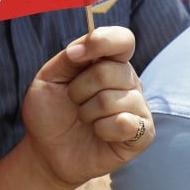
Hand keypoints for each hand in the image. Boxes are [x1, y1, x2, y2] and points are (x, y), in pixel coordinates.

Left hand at [23, 26, 152, 187]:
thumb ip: (69, 58)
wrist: (46, 149)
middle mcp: (128, 81)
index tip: (73, 56)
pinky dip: (102, 129)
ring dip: (87, 111)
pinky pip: (126, 123)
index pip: (123, 40)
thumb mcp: (49, 78)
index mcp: (108, 62)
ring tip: (83, 118)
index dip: (101, 42)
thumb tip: (83, 47)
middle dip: (80, 88)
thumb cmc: (50, 111)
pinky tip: (98, 132)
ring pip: (116, 98)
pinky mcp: (142, 135)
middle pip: (113, 71)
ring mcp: (138, 108)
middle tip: (72, 100)